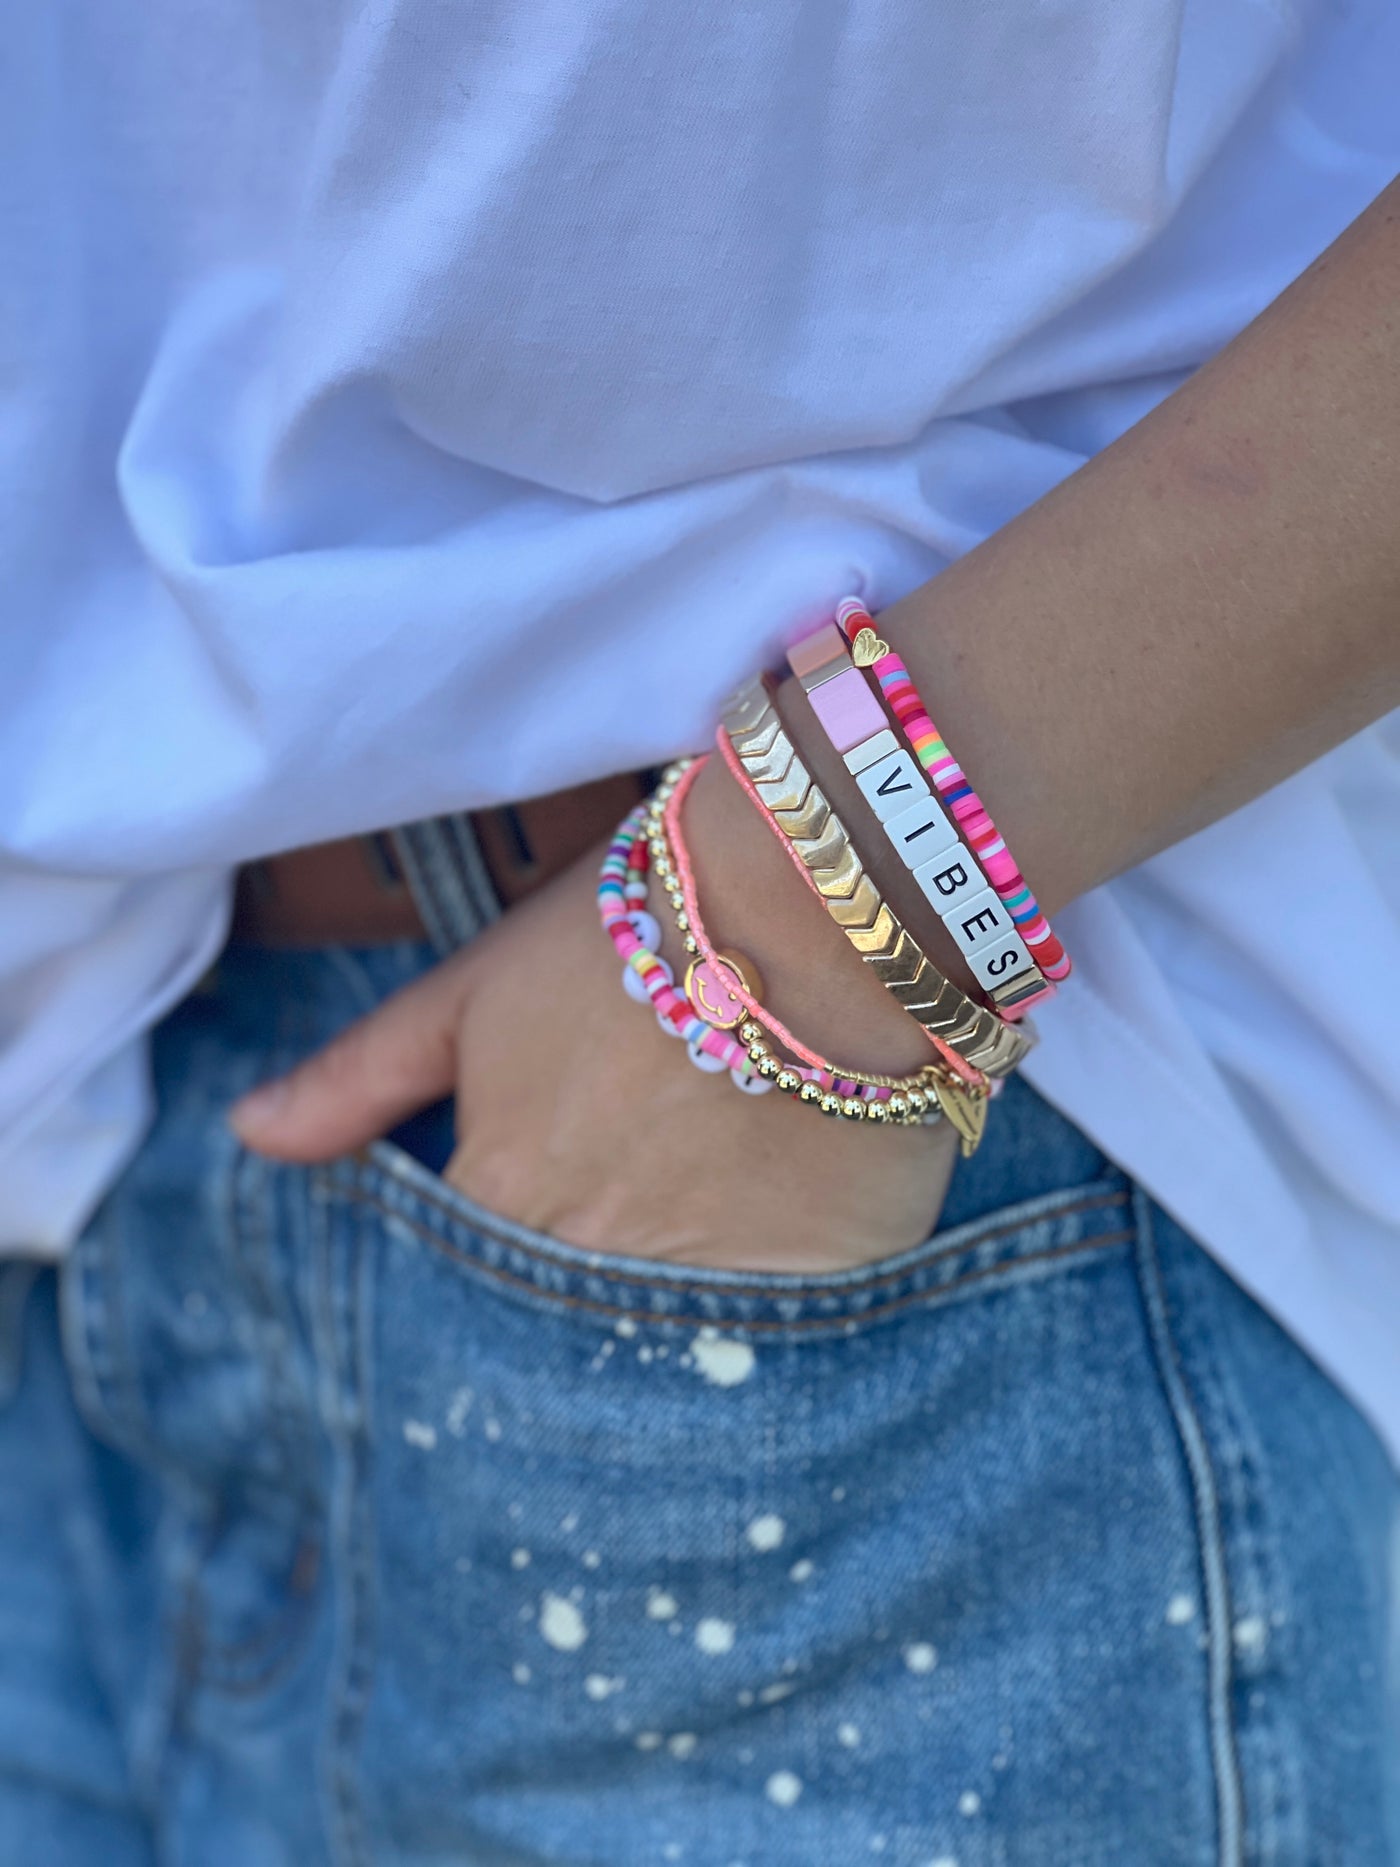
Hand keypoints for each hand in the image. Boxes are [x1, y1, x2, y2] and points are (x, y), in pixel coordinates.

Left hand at [230, 797, 958, 1274]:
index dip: (503, 1245)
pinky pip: (775, 1338)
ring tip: (705, 1235)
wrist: (818, 906)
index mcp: (499, 1203)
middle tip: (630, 1217)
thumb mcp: (474, 990)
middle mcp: (589, 1271)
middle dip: (574, 1298)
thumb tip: (248, 1135)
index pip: (462, 1287)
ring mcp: (707, 1293)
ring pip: (660, 1346)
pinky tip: (780, 1247)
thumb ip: (358, 1077)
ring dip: (663, 1313)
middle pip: (558, 1329)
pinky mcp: (816, 1294)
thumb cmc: (633, 929)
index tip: (550, 1203)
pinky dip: (766, 1312)